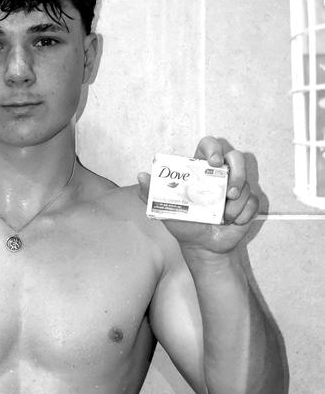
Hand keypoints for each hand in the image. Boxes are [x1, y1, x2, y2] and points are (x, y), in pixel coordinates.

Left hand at [138, 136, 259, 254]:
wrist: (204, 247)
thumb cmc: (185, 225)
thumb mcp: (166, 210)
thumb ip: (152, 193)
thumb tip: (141, 175)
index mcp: (201, 171)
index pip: (209, 146)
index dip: (214, 148)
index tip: (214, 162)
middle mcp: (220, 176)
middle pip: (236, 158)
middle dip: (237, 171)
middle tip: (229, 190)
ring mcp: (236, 188)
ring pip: (245, 183)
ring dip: (235, 202)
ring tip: (224, 216)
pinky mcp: (248, 203)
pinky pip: (252, 202)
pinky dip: (242, 214)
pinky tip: (232, 222)